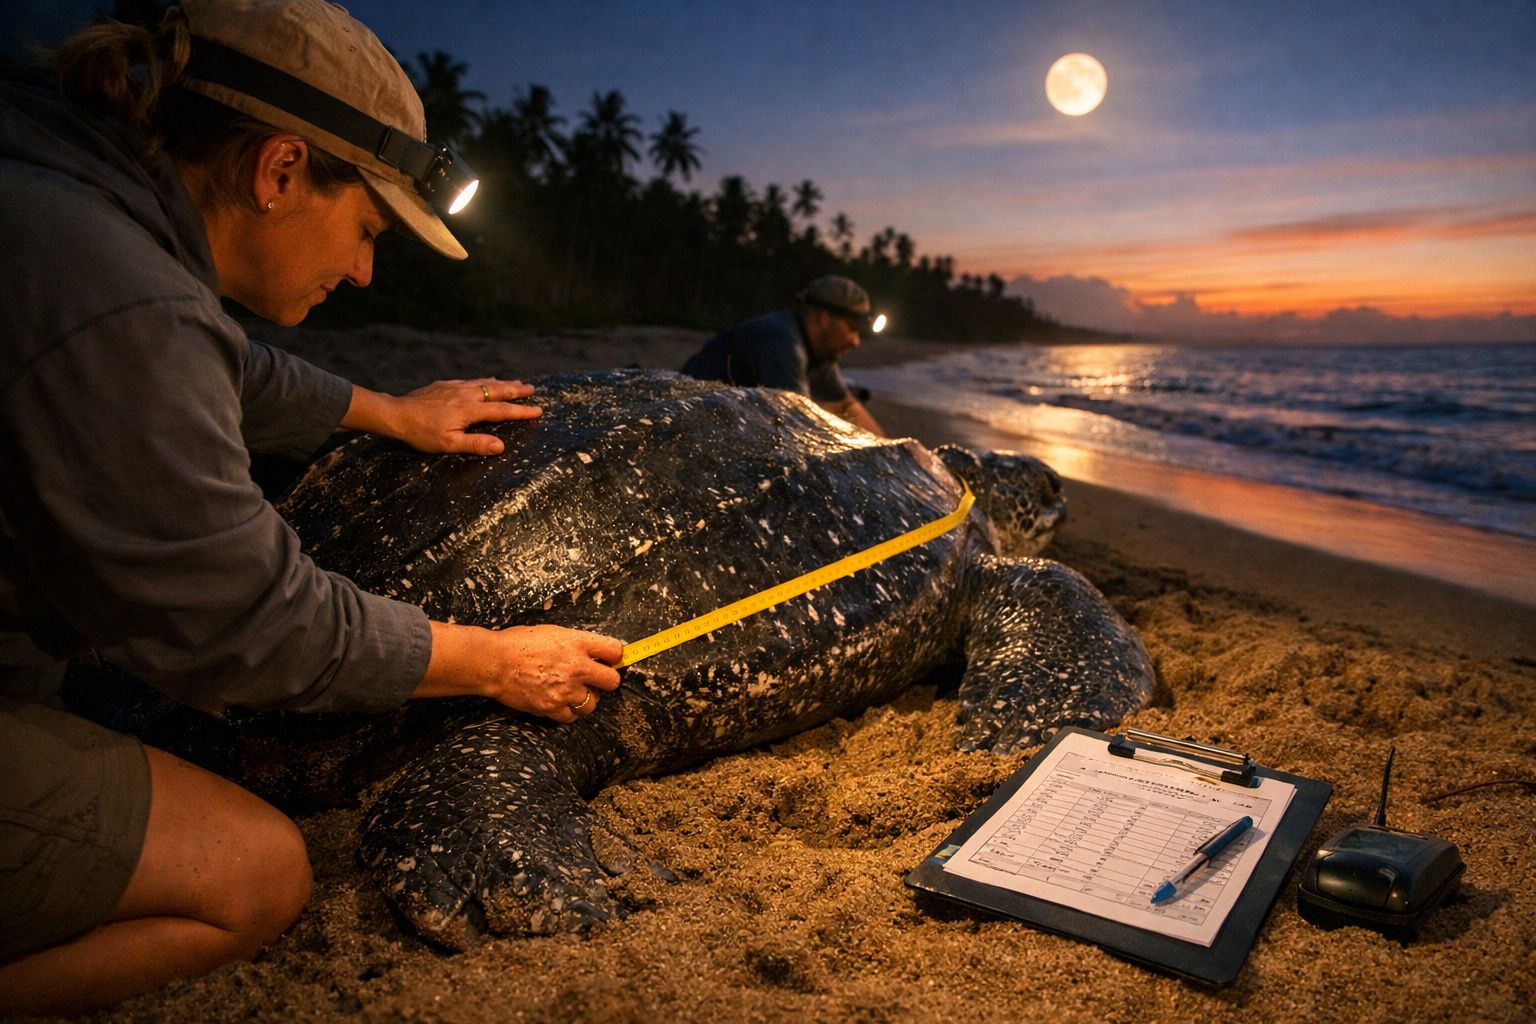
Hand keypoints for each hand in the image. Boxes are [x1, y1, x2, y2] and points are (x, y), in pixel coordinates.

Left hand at [342, 378, 541, 454]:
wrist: (396, 414)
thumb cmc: (422, 433)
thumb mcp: (448, 444)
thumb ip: (476, 444)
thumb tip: (501, 446)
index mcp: (469, 410)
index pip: (502, 410)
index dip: (521, 411)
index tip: (538, 410)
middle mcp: (466, 394)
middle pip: (497, 390)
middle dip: (516, 390)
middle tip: (533, 389)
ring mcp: (455, 387)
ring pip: (485, 382)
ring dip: (503, 383)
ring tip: (517, 382)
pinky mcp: (445, 385)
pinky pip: (471, 380)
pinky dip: (485, 380)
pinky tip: (487, 380)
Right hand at [416, 622, 623, 722]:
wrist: (494, 662)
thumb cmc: (518, 643)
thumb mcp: (552, 632)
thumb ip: (576, 642)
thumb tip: (593, 650)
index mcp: (577, 643)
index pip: (615, 651)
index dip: (614, 656)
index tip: (609, 659)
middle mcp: (577, 667)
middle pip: (612, 682)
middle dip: (605, 680)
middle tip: (594, 679)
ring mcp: (566, 690)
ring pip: (593, 703)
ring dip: (585, 699)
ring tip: (572, 691)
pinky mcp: (552, 707)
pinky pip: (572, 716)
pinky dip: (568, 712)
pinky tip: (559, 701)